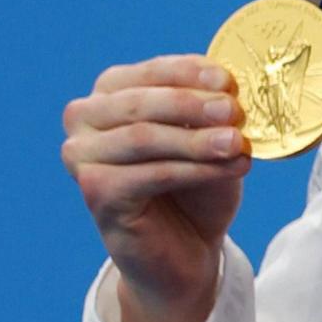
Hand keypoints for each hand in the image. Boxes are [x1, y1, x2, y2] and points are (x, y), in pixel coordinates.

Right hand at [63, 56, 252, 321]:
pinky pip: (150, 174)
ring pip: (143, 138)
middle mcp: (85, 119)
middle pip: (141, 103)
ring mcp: (83, 157)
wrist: (186, 249)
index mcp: (111, 93)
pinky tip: (234, 168)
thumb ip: (213, 111)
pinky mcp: (96, 193)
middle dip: (192, 104)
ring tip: (239, 144)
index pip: (150, 72)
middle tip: (236, 111)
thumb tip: (232, 86)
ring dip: (197, 140)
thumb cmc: (198, 186)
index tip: (229, 79)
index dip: (189, 72)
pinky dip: (195, 170)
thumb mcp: (210, 139)